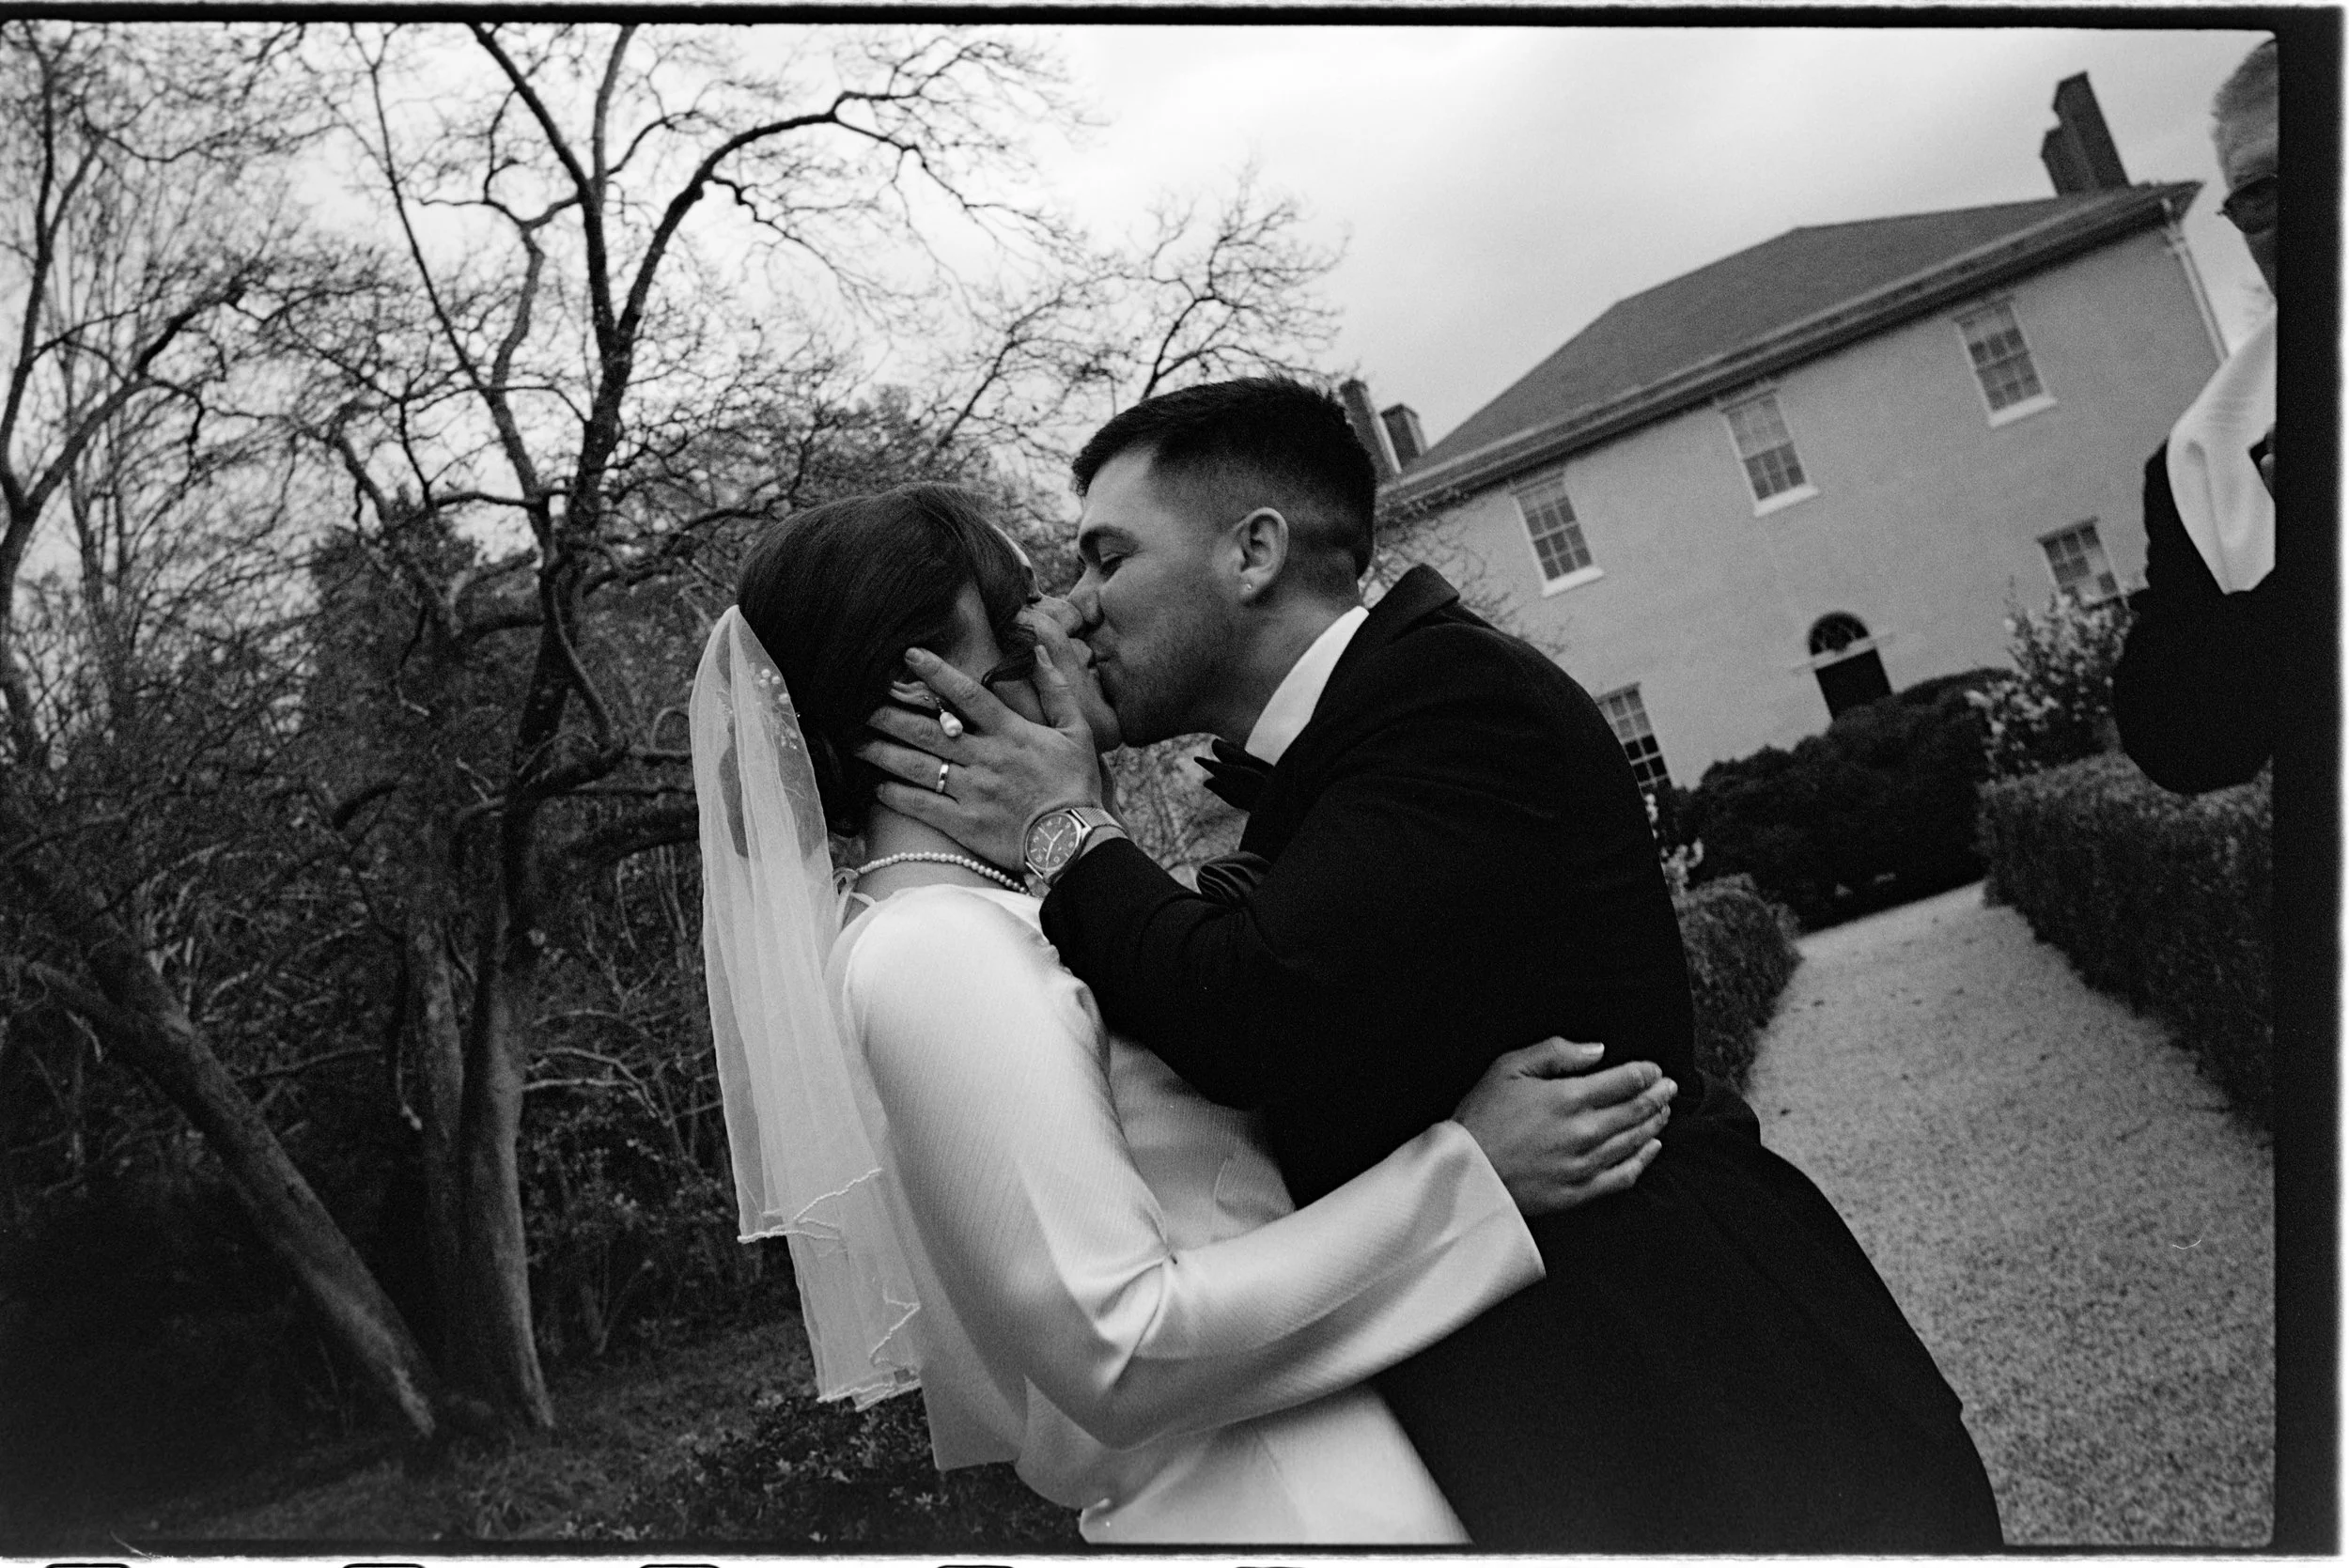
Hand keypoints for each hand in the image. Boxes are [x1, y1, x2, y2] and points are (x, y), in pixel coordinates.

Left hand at [858, 642, 1101, 869]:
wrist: (1076, 842)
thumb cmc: (1077, 785)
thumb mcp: (1078, 732)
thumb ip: (1055, 690)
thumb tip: (1037, 650)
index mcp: (1011, 733)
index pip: (969, 695)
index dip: (938, 673)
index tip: (909, 655)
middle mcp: (986, 758)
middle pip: (929, 731)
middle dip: (892, 715)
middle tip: (861, 704)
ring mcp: (972, 792)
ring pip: (919, 766)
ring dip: (883, 752)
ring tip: (855, 742)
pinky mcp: (965, 824)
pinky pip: (923, 806)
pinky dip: (897, 796)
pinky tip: (877, 787)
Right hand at [1452, 1040, 1674, 1217]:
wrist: (1464, 1173)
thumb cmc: (1481, 1116)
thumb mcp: (1508, 1068)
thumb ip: (1555, 1052)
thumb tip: (1596, 1050)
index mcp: (1568, 1098)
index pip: (1624, 1081)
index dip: (1645, 1073)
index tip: (1654, 1069)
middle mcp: (1583, 1132)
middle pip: (1636, 1110)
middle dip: (1658, 1096)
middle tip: (1669, 1087)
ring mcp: (1584, 1165)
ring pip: (1634, 1141)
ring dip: (1654, 1123)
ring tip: (1663, 1111)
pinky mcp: (1579, 1192)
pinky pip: (1623, 1176)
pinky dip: (1643, 1160)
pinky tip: (1651, 1148)